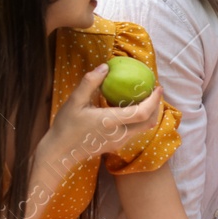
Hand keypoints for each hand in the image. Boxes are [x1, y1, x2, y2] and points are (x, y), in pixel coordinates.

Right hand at [45, 64, 162, 169]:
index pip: (142, 113)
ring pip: (143, 129)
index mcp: (111, 122)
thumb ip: (90, 82)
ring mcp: (119, 142)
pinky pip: (134, 132)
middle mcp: (120, 135)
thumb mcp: (74, 101)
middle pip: (149, 122)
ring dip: (148, 114)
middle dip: (156, 107)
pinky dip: (139, 120)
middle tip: (154, 92)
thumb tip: (105, 67)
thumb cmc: (66, 125)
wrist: (59, 152)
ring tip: (145, 98)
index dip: (154, 100)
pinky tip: (130, 109)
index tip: (158, 88)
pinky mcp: (116, 145)